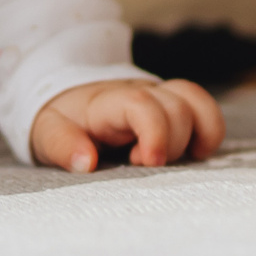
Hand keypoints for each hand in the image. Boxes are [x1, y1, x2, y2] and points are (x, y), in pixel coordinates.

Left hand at [31, 78, 225, 172]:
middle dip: (170, 143)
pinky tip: (195, 153)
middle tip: (141, 163)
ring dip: (195, 135)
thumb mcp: (46, 133)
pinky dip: (209, 131)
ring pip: (195, 102)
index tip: (151, 161)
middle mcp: (140, 92)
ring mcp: (159, 96)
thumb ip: (63, 146)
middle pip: (175, 107)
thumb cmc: (61, 120)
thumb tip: (86, 162)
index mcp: (108, 101)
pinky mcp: (173, 105)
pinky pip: (203, 108)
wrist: (69, 97)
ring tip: (173, 160)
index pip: (141, 104)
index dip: (155, 132)